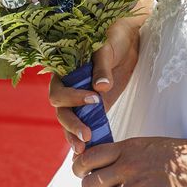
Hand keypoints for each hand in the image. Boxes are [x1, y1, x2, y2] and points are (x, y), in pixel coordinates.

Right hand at [48, 18, 139, 153]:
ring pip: (70, 120)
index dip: (73, 97)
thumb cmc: (112, 37)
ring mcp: (80, 98)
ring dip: (74, 135)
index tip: (95, 99)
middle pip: (61, 110)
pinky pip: (85, 122)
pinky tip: (91, 149)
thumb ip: (102, 67)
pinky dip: (86, 135)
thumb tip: (101, 87)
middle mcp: (69, 86)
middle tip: (87, 135)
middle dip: (71, 124)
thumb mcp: (108, 48)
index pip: (59, 90)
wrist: (127, 39)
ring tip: (84, 149)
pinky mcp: (94, 106)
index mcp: (65, 70)